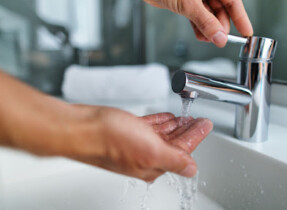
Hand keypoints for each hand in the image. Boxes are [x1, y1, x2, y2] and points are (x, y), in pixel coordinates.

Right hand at [40, 106, 211, 181]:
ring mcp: (134, 142)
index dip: (196, 136)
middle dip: (188, 131)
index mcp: (152, 164)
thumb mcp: (150, 150)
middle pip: (173, 142)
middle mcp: (144, 156)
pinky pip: (148, 126)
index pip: (182, 151)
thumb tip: (191, 169)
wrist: (81, 128)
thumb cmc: (109, 140)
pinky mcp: (125, 130)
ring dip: (176, 126)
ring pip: (162, 134)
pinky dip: (159, 122)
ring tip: (186, 117)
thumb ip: (174, 160)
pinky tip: (166, 118)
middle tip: (200, 120)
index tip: (206, 125)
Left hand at [61, 0, 252, 46]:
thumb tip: (219, 37)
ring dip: (208, 28)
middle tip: (219, 40)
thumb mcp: (189, 4)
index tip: (246, 32)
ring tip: (207, 39)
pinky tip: (200, 35)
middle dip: (220, 27)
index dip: (241, 18)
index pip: (233, 1)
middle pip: (221, 10)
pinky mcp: (184, 1)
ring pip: (208, 15)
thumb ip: (206, 23)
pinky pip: (196, 17)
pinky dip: (198, 26)